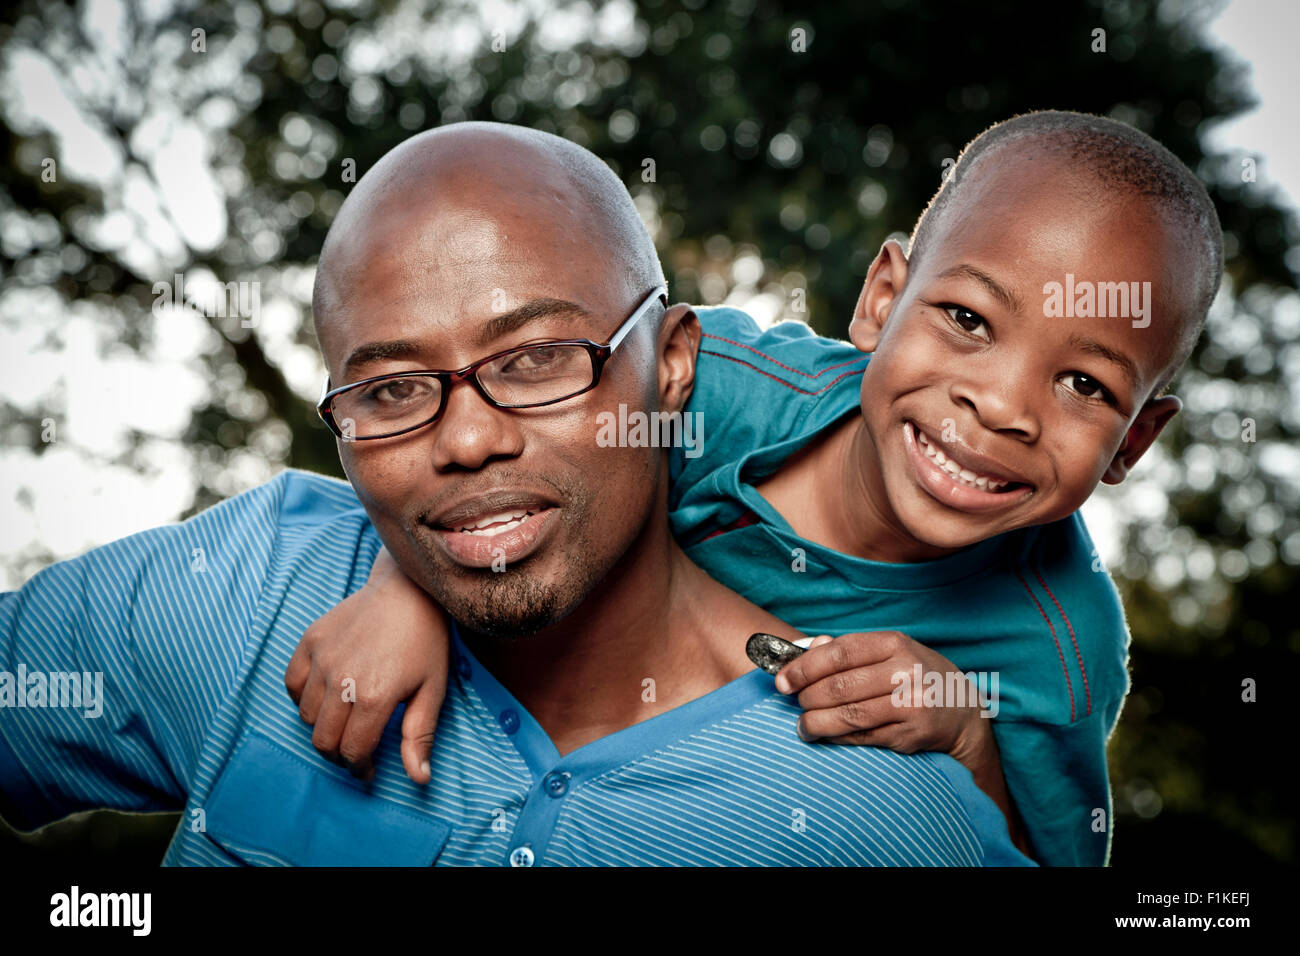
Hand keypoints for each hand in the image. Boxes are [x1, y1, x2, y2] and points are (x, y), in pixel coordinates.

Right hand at [285, 548, 449, 783]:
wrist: (407, 590)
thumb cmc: (425, 641)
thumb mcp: (432, 690)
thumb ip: (420, 736)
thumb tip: (419, 779)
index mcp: (375, 695)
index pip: (352, 751)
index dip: (360, 767)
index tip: (368, 768)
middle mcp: (342, 679)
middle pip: (323, 740)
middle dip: (339, 754)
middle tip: (355, 749)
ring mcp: (322, 658)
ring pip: (306, 716)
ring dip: (323, 728)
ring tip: (345, 721)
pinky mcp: (310, 641)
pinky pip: (293, 685)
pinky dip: (304, 698)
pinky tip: (327, 696)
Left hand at [774, 630, 986, 753]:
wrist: (963, 711)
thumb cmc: (914, 676)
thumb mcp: (889, 652)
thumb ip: (848, 650)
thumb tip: (806, 650)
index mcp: (894, 643)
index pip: (839, 653)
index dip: (804, 667)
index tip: (781, 680)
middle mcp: (905, 671)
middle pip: (840, 686)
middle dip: (807, 697)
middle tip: (794, 702)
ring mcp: (911, 704)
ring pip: (849, 715)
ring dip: (817, 722)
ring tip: (803, 725)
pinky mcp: (911, 734)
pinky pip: (863, 737)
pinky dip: (837, 737)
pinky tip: (826, 734)